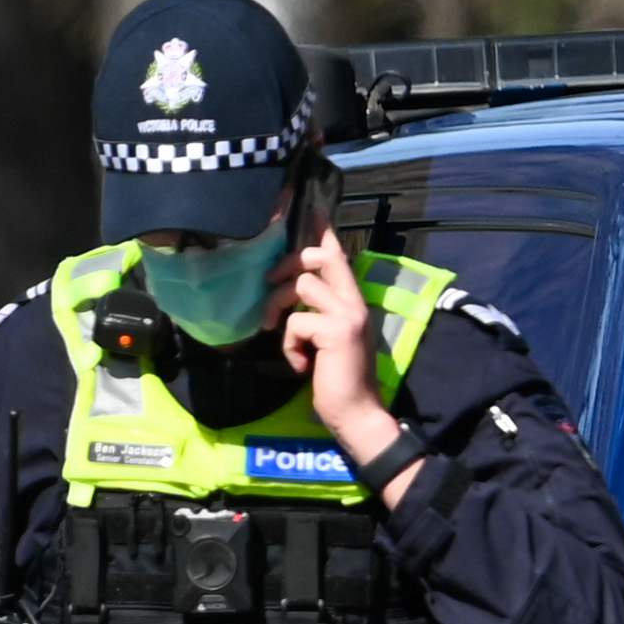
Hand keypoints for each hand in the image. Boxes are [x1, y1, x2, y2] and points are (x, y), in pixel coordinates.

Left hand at [284, 229, 384, 446]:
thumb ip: (315, 314)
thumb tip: (286, 295)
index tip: (314, 210)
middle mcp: (354, 301)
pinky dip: (289, 346)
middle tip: (268, 283)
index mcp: (352, 301)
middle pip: (320, 258)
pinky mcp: (337, 331)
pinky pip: (296, 322)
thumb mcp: (324, 340)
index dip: (324, 234)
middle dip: (287, 264)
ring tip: (277, 334)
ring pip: (301, 286)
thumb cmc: (336, 380)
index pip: (338, 257)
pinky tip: (300, 365)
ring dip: (279, 310)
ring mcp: (348, 314)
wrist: (356, 412)